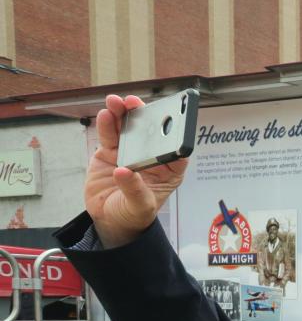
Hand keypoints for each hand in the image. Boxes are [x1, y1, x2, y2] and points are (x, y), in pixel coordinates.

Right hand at [85, 94, 187, 247]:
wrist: (109, 218)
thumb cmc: (133, 214)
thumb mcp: (139, 207)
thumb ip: (134, 190)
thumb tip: (124, 171)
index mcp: (168, 171)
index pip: (176, 150)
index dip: (174, 135)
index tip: (170, 121)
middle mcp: (150, 157)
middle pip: (150, 132)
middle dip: (144, 116)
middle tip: (135, 103)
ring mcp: (130, 152)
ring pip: (128, 129)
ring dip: (123, 113)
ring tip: (116, 102)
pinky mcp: (110, 152)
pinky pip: (109, 135)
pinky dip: (107, 124)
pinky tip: (106, 114)